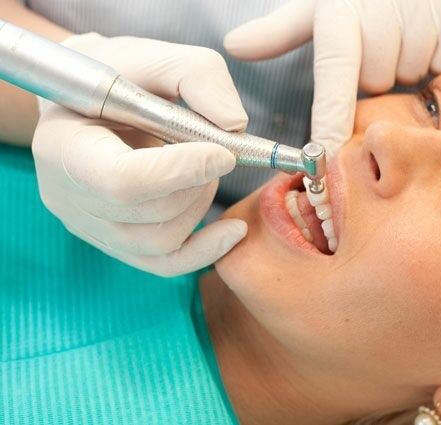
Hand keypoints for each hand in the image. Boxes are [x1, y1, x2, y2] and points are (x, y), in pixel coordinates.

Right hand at [33, 33, 248, 276]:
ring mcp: (90, 225)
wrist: (96, 102)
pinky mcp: (116, 241)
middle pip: (150, 214)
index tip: (223, 152)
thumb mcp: (159, 57)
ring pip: (162, 241)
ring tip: (203, 166)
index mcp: (65, 145)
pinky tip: (234, 231)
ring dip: (202, 202)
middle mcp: (68, 196)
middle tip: (214, 149)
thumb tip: (235, 126)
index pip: (123, 181)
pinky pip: (164, 264)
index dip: (182, 171)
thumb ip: (199, 78)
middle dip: (199, 182)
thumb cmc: (124, 76)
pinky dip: (206, 251)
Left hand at [224, 0, 440, 155]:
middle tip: (386, 34)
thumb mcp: (327, 3)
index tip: (325, 159)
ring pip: (412, 75)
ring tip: (413, 25)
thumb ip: (283, 31)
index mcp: (342, 12)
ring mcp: (428, 12)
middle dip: (379, 69)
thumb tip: (235, 47)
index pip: (334, 78)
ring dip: (411, 60)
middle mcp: (383, 11)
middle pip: (377, 83)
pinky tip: (440, 25)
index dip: (331, 122)